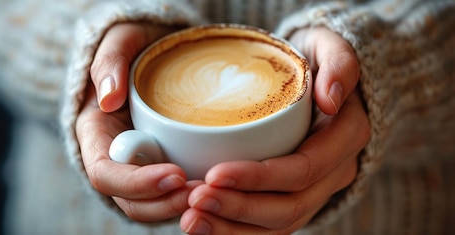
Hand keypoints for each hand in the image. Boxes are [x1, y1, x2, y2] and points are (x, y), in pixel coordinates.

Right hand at [76, 23, 201, 221]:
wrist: (157, 50)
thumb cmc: (136, 44)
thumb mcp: (120, 39)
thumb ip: (109, 63)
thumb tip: (108, 99)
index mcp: (95, 134)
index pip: (105, 173)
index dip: (137, 182)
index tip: (175, 173)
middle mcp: (115, 158)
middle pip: (130, 200)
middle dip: (165, 203)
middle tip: (203, 192)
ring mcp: (139, 166)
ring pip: (153, 205)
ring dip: (181, 206)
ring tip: (214, 195)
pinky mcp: (164, 166)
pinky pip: (173, 194)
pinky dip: (193, 198)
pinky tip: (219, 190)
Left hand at [180, 27, 369, 233]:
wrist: (316, 80)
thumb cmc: (313, 59)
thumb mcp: (328, 45)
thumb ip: (338, 62)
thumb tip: (330, 98)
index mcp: (345, 138)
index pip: (302, 169)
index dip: (258, 178)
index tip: (213, 173)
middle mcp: (334, 172)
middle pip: (288, 207)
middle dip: (238, 208)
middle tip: (194, 200)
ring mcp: (316, 191)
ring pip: (277, 225)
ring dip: (232, 229)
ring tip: (191, 221)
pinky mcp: (294, 198)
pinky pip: (267, 227)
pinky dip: (234, 231)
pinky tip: (202, 225)